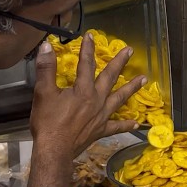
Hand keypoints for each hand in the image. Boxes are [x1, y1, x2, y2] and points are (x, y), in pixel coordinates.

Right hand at [31, 32, 145, 159]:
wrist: (54, 150)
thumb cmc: (48, 123)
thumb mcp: (43, 93)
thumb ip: (46, 68)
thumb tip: (46, 46)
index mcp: (83, 90)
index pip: (86, 64)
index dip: (88, 49)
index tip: (91, 36)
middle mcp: (97, 100)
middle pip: (110, 77)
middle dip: (119, 62)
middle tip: (130, 51)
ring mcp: (101, 116)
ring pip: (120, 98)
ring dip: (131, 88)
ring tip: (143, 79)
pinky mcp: (101, 130)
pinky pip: (117, 126)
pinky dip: (127, 124)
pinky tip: (136, 123)